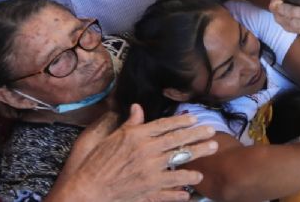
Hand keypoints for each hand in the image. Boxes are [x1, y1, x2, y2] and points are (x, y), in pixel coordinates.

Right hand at [53, 104, 218, 201]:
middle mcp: (146, 152)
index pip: (164, 126)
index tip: (195, 118)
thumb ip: (128, 124)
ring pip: (180, 163)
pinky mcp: (148, 190)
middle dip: (197, 135)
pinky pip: (171, 189)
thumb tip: (137, 108)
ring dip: (197, 157)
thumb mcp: (109, 138)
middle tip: (212, 132)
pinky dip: (182, 188)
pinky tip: (192, 188)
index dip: (181, 121)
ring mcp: (149, 172)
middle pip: (177, 141)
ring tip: (211, 151)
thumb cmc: (94, 163)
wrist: (86, 189)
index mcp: (136, 137)